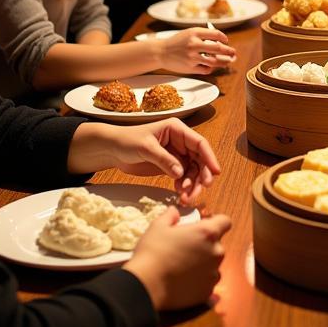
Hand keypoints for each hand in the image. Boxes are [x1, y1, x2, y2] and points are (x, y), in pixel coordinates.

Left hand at [96, 119, 221, 202]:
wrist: (112, 150)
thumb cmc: (127, 141)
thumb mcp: (145, 148)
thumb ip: (164, 159)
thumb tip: (180, 173)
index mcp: (177, 130)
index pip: (199, 143)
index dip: (209, 157)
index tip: (215, 172)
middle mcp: (180, 141)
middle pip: (199, 159)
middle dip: (201, 175)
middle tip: (200, 190)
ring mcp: (176, 154)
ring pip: (193, 171)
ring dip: (192, 184)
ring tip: (185, 196)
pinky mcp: (170, 166)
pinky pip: (183, 177)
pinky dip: (183, 186)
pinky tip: (179, 193)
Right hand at [125, 211, 231, 310]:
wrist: (146, 286)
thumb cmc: (153, 252)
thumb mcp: (158, 226)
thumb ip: (171, 215)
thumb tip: (175, 212)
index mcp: (208, 233)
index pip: (225, 222)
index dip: (215, 222)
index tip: (202, 226)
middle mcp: (216, 252)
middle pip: (217, 244)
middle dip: (205, 245)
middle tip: (186, 248)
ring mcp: (213, 274)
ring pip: (213, 264)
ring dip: (203, 264)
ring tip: (183, 267)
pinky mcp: (207, 292)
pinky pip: (207, 282)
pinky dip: (199, 281)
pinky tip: (182, 281)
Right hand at [156, 27, 235, 74]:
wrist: (161, 52)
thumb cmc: (177, 42)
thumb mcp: (189, 33)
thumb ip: (203, 36)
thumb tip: (221, 42)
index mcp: (194, 33)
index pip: (215, 34)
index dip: (224, 38)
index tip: (226, 41)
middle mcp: (193, 44)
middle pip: (217, 48)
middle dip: (229, 51)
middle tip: (234, 52)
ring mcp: (192, 57)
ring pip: (214, 61)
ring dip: (224, 61)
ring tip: (228, 61)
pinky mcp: (190, 68)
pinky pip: (206, 69)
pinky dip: (211, 68)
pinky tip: (212, 66)